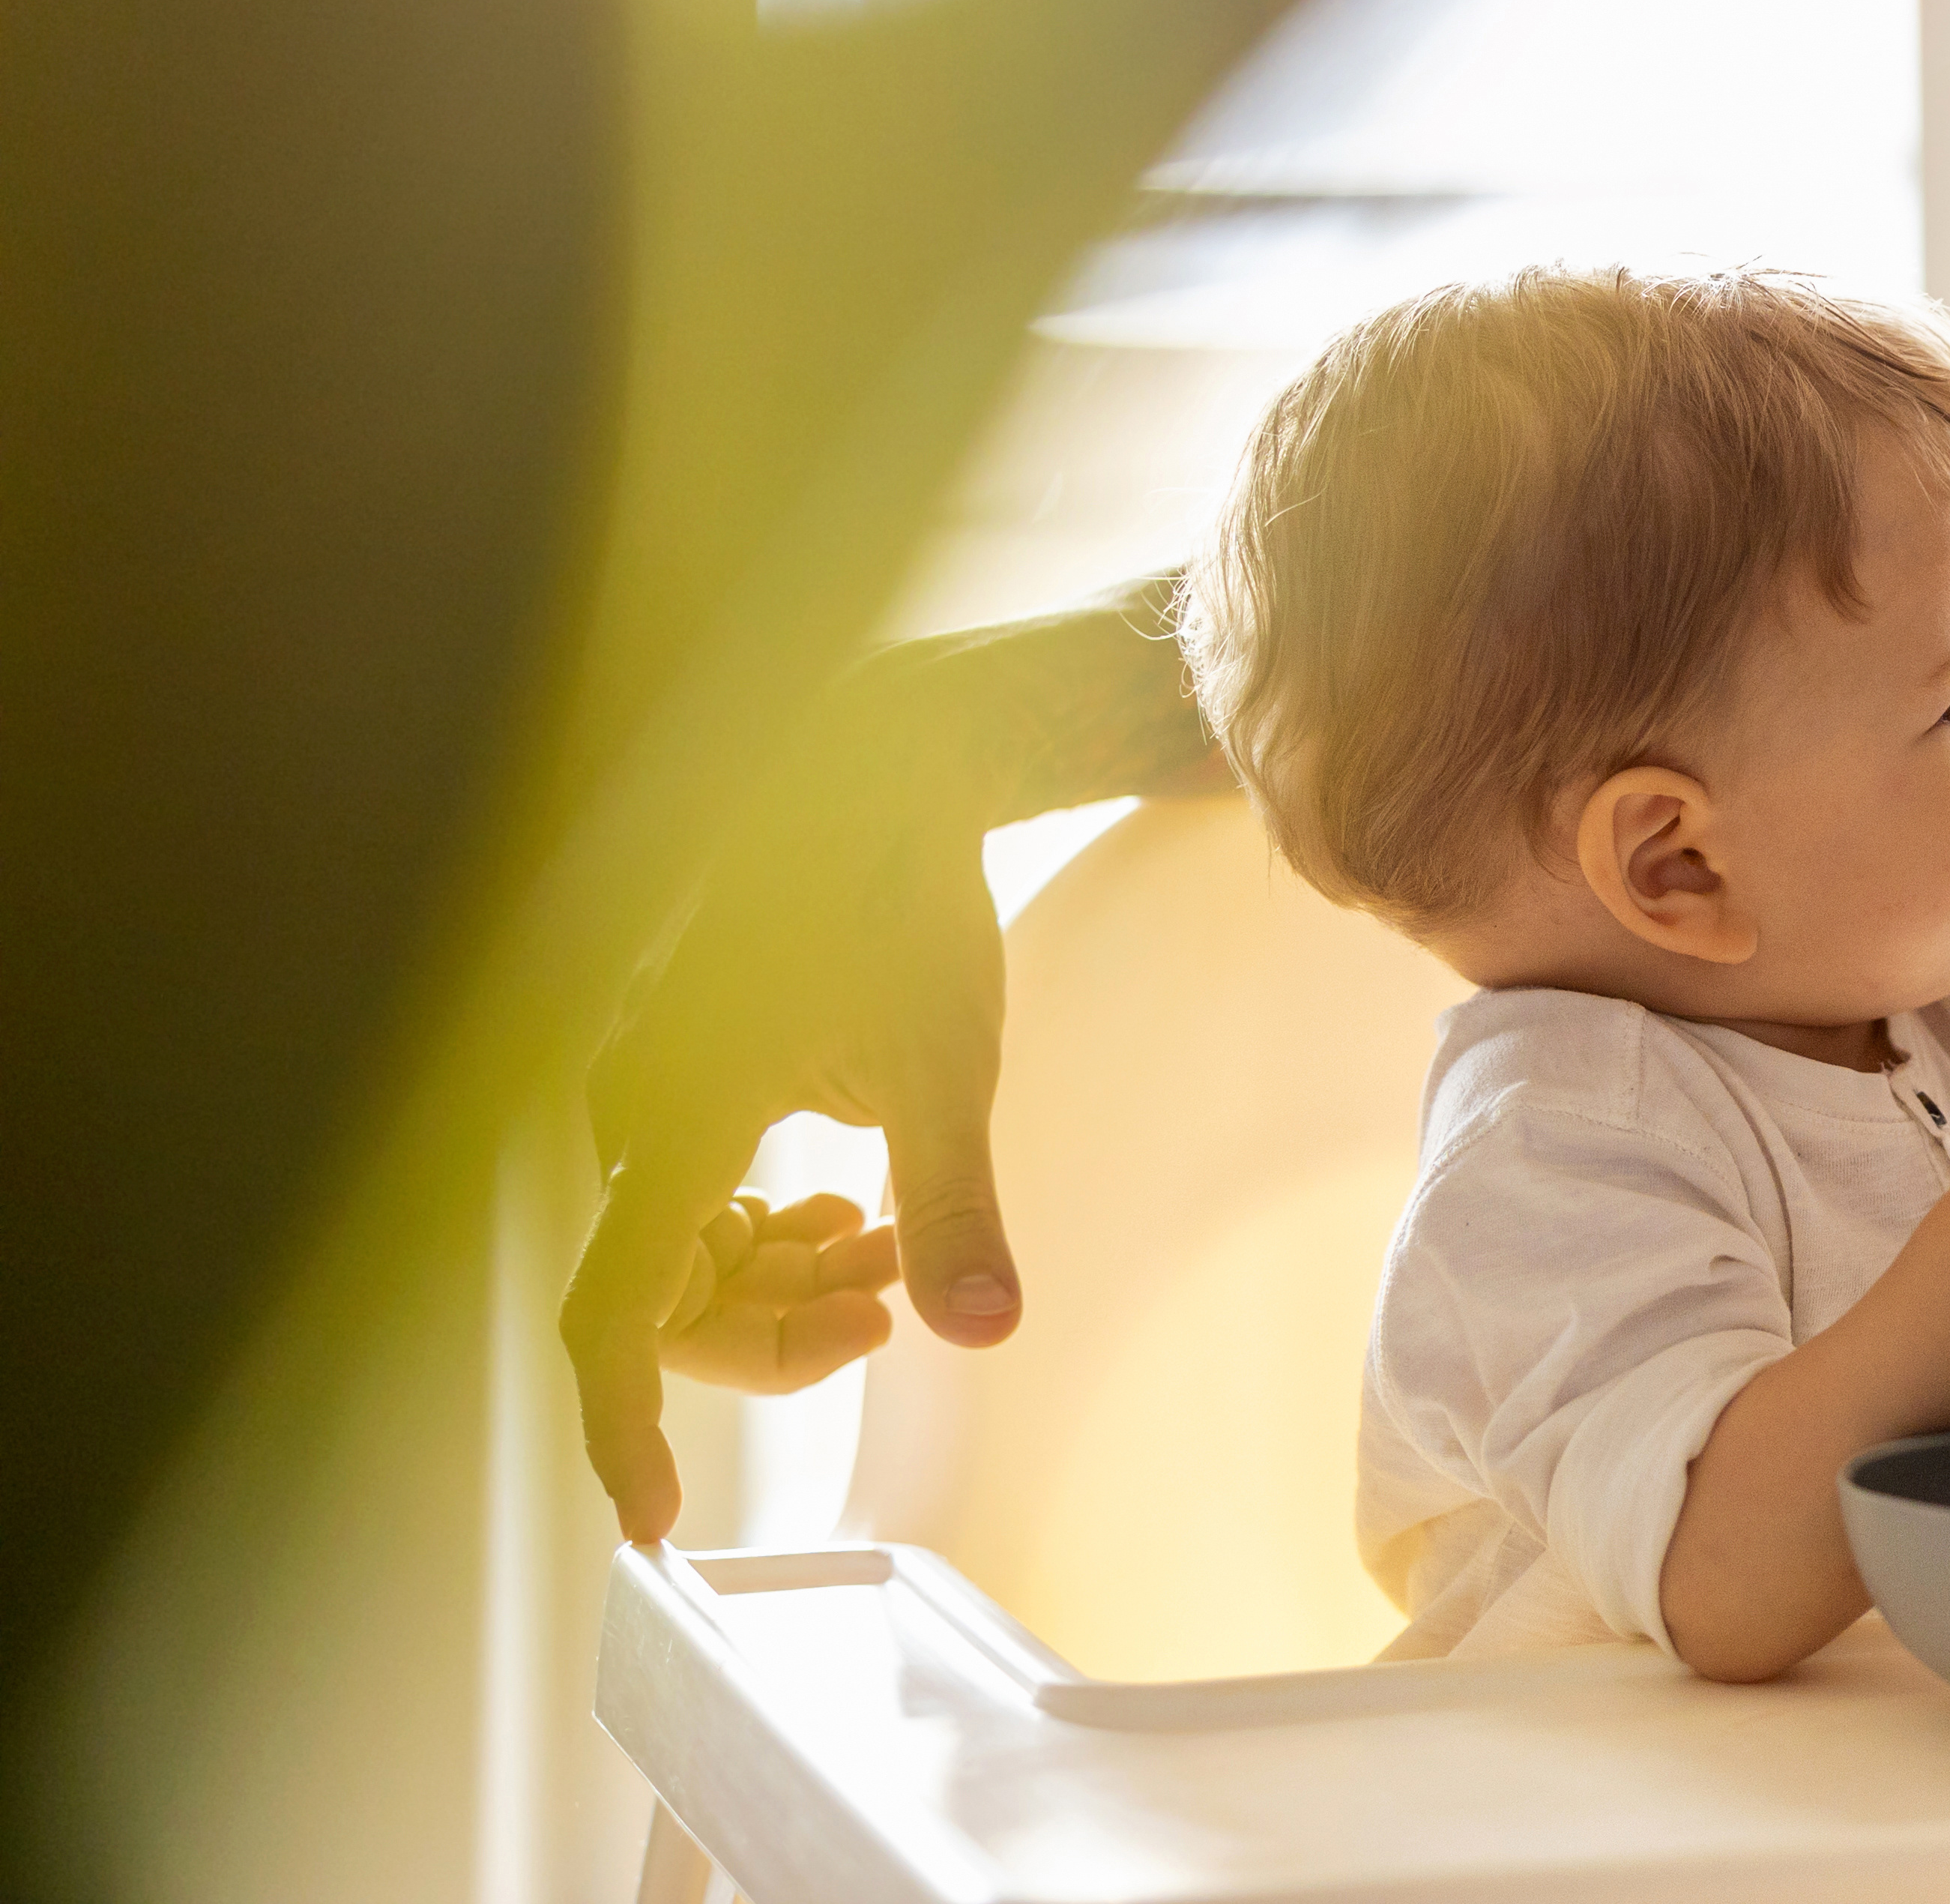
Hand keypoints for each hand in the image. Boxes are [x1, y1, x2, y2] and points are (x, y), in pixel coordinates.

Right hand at [563, 652, 1025, 1541]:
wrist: (887, 778)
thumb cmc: (903, 906)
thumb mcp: (944, 1065)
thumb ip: (956, 1207)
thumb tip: (985, 1329)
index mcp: (671, 1116)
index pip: (616, 1316)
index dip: (623, 1426)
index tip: (653, 1521)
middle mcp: (630, 1108)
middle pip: (666, 1297)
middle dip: (773, 1331)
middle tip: (887, 1308)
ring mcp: (646, 1086)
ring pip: (687, 1250)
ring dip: (782, 1279)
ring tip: (890, 1252)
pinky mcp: (681, 1069)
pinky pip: (698, 1195)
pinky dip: (773, 1230)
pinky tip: (855, 1216)